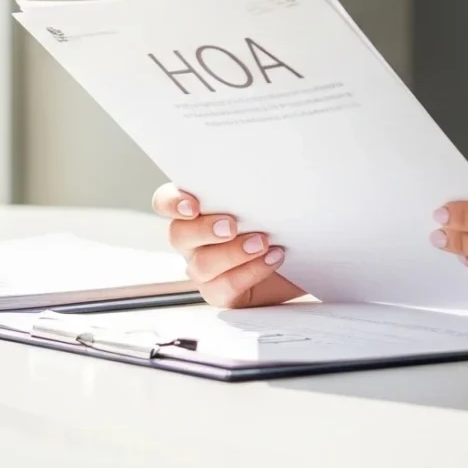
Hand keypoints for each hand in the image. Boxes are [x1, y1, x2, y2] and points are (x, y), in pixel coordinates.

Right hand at [152, 183, 304, 307]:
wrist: (302, 257)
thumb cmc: (277, 223)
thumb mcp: (264, 201)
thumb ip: (250, 190)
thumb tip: (259, 175)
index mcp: (195, 212)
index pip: (166, 202)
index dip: (172, 203)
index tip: (192, 206)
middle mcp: (193, 241)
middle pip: (179, 235)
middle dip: (204, 230)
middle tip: (231, 226)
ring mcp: (204, 269)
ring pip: (202, 265)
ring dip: (233, 253)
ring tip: (262, 243)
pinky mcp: (221, 292)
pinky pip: (224, 287)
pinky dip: (251, 271)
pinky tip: (273, 258)